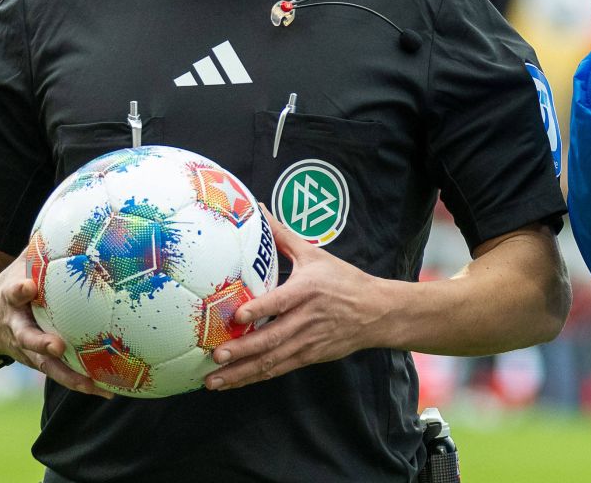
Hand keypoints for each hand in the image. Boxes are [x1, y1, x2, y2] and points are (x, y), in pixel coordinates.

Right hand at [0, 256, 114, 398]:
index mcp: (9, 302)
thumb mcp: (16, 267)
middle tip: (57, 346)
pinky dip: (84, 383)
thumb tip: (71, 216)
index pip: (12, 294)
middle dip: (41, 344)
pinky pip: (62, 375)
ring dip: (69, 376)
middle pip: (27, 339)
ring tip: (93, 385)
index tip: (26, 286)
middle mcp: (15, 330)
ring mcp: (26, 352)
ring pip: (47, 367)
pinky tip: (110, 390)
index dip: (18, 290)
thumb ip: (39, 250)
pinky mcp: (39, 365)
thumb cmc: (9, 289)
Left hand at [206, 213, 396, 389]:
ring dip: (242, 372)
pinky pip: (278, 369)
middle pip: (272, 338)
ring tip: (214, 380)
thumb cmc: (343, 280)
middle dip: (242, 350)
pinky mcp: (309, 357)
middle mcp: (306, 319)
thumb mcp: (315, 255)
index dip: (259, 310)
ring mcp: (307, 342)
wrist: (376, 312)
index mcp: (307, 290)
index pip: (281, 301)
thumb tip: (258, 208)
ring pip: (271, 360)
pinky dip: (254, 377)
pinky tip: (233, 382)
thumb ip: (283, 236)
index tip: (236, 316)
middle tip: (216, 355)